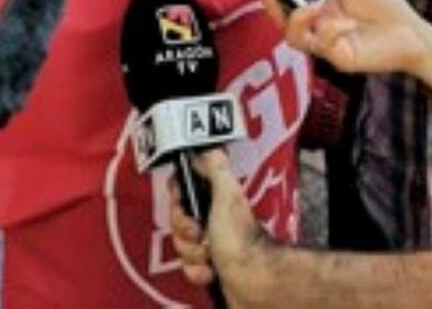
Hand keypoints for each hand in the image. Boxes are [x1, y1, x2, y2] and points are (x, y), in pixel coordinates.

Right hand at [169, 150, 268, 296]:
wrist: (253, 281)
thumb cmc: (241, 241)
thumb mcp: (227, 195)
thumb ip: (215, 168)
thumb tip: (203, 150)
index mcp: (216, 198)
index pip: (182, 192)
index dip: (178, 202)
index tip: (186, 208)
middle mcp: (212, 219)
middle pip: (178, 221)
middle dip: (185, 232)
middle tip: (201, 234)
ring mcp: (209, 244)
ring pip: (180, 246)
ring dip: (192, 254)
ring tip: (210, 255)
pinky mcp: (208, 266)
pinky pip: (188, 268)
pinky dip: (198, 272)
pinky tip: (212, 271)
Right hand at [257, 0, 426, 77]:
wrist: (415, 34)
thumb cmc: (388, 10)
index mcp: (322, 6)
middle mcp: (320, 25)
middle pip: (284, 19)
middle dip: (270, 3)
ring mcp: (328, 44)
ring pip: (295, 37)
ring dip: (299, 18)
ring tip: (313, 4)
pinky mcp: (340, 58)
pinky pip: (323, 45)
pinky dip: (333, 30)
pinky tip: (349, 22)